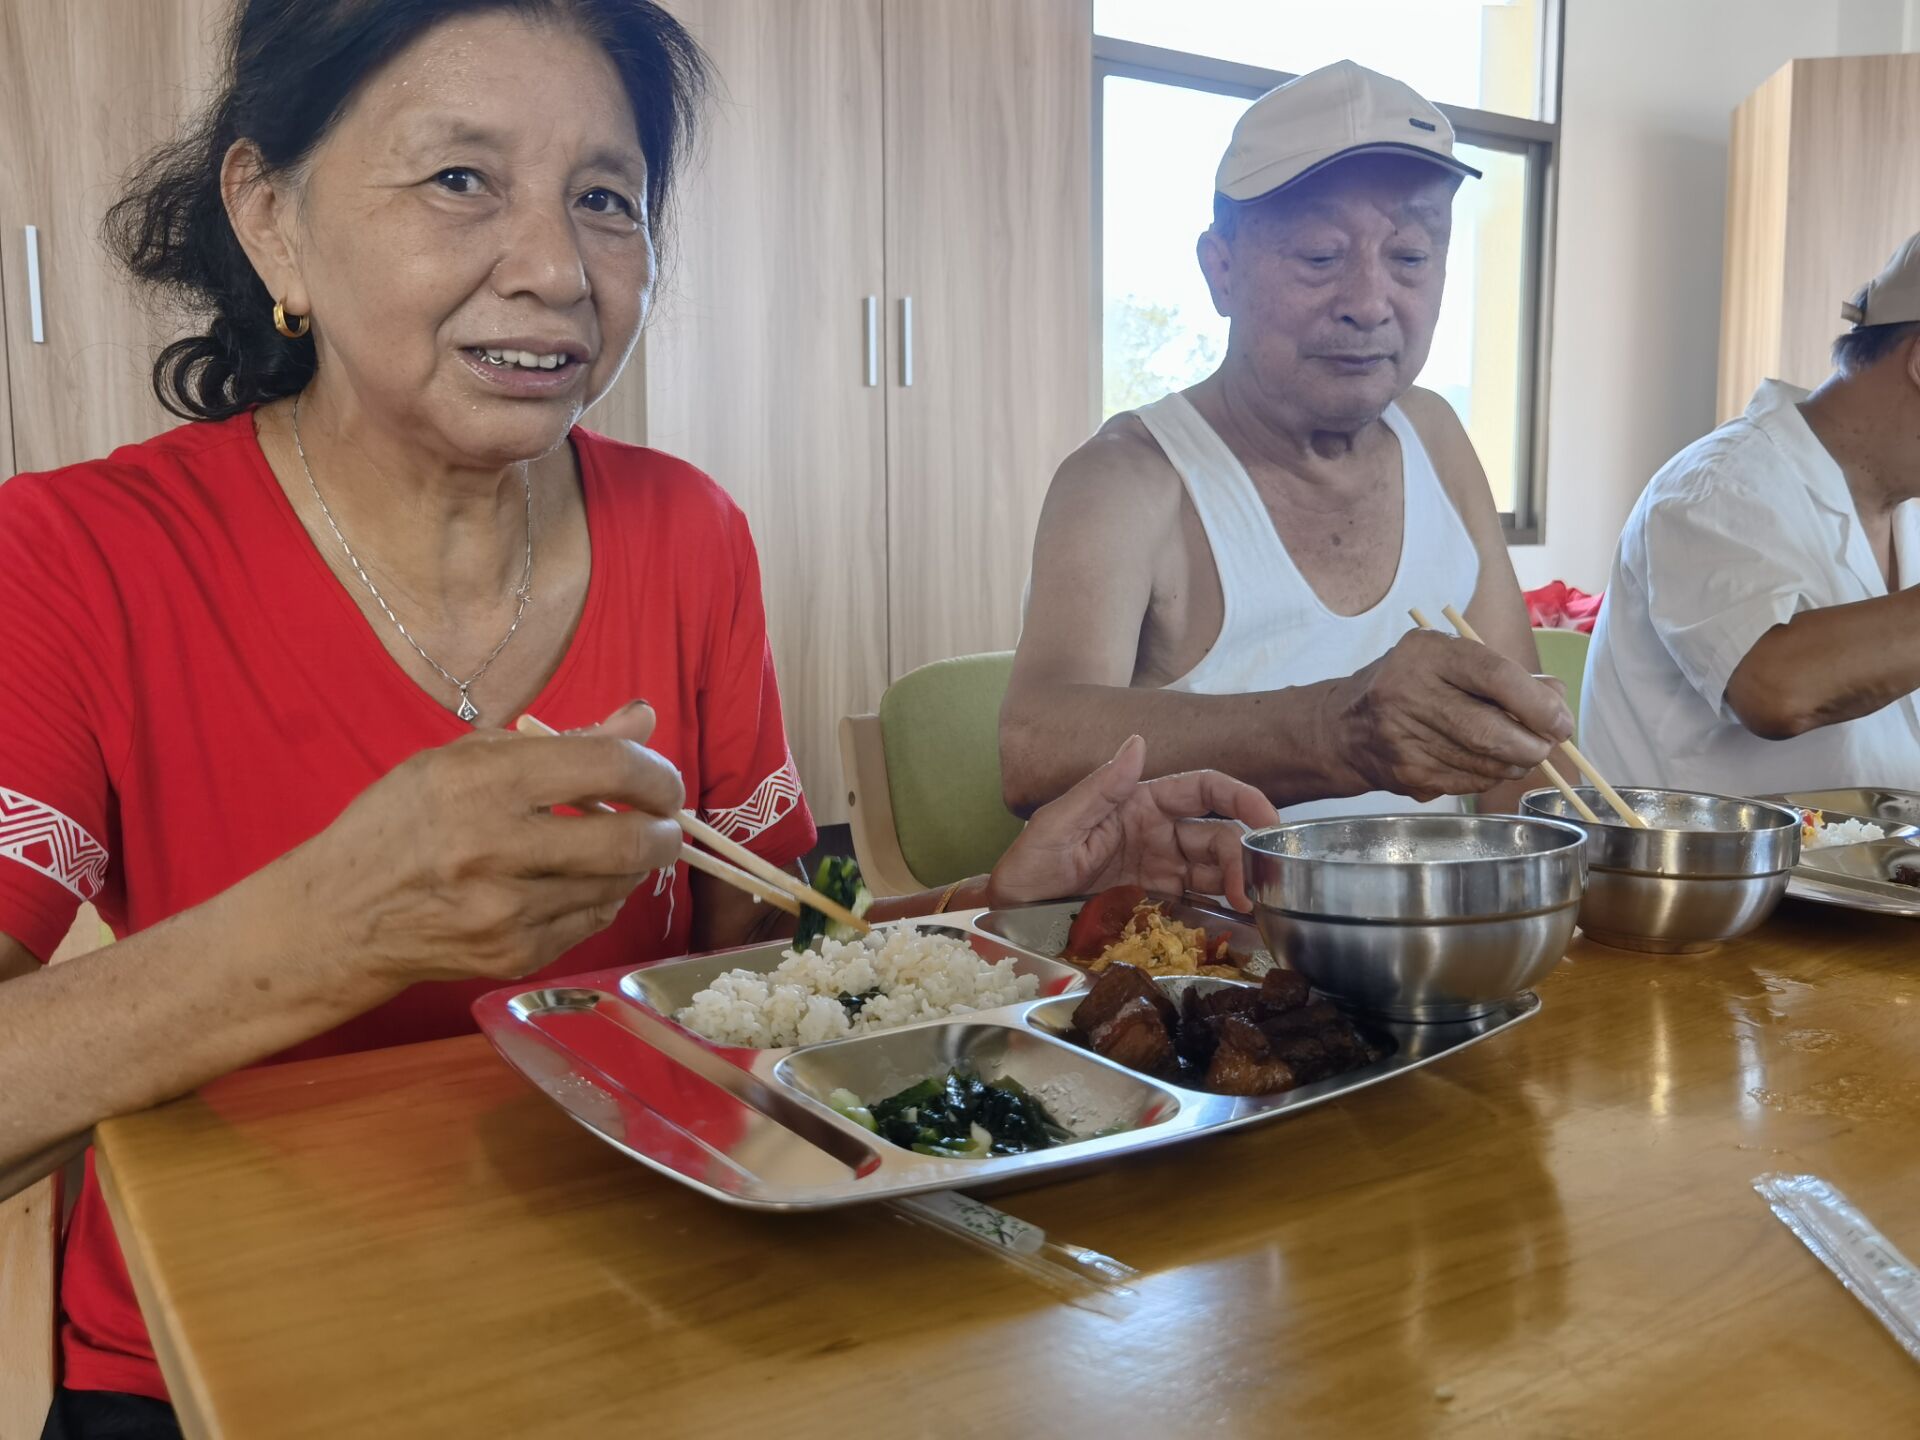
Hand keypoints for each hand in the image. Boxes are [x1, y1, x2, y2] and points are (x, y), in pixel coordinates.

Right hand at [294, 700, 684, 989]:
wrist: (341, 915)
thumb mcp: (465, 759)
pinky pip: (592, 920)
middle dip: (665, 829)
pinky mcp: (515, 955)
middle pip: (629, 841)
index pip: (607, 769)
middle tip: (665, 821)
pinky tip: (577, 880)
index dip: (654, 773)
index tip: (661, 781)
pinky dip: (601, 896)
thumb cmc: (403, 821)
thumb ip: (563, 742)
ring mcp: (507, 911)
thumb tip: (642, 721)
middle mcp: (496, 849)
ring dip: (634, 863)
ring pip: (618, 885)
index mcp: (482, 783)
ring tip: (617, 845)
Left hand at [985, 735, 1279, 910]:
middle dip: (1243, 855)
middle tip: (1253, 890)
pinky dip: (1221, 908)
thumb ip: (1101, 787)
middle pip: (1217, 835)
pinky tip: (1237, 921)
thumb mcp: (1057, 823)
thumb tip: (1139, 741)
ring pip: (1214, 869)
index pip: (1202, 790)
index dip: (1241, 798)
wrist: (1009, 916)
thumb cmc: (1027, 865)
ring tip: (1252, 907)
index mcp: (1138, 803)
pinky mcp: (1155, 903)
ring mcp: (1157, 870)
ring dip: (1238, 883)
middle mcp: (1155, 833)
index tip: (1268, 820)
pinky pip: (1197, 901)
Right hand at [1324, 631, 1572, 801]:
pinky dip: (1489, 776)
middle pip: (1490, 731)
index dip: (1537, 703)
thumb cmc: (1412, 684)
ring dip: (1515, 763)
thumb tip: (1556, 701)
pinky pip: (1469, 782)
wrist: (1346, 726)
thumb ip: (1506, 675)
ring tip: (1519, 752)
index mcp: (1427, 654)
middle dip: (1533, 744)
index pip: (1494, 675)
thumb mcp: (1450, 660)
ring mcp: (1405, 739)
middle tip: (1549, 744)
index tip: (1561, 721)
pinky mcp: (1408, 774)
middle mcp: (1409, 694)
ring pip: (1484, 763)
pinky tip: (1484, 762)